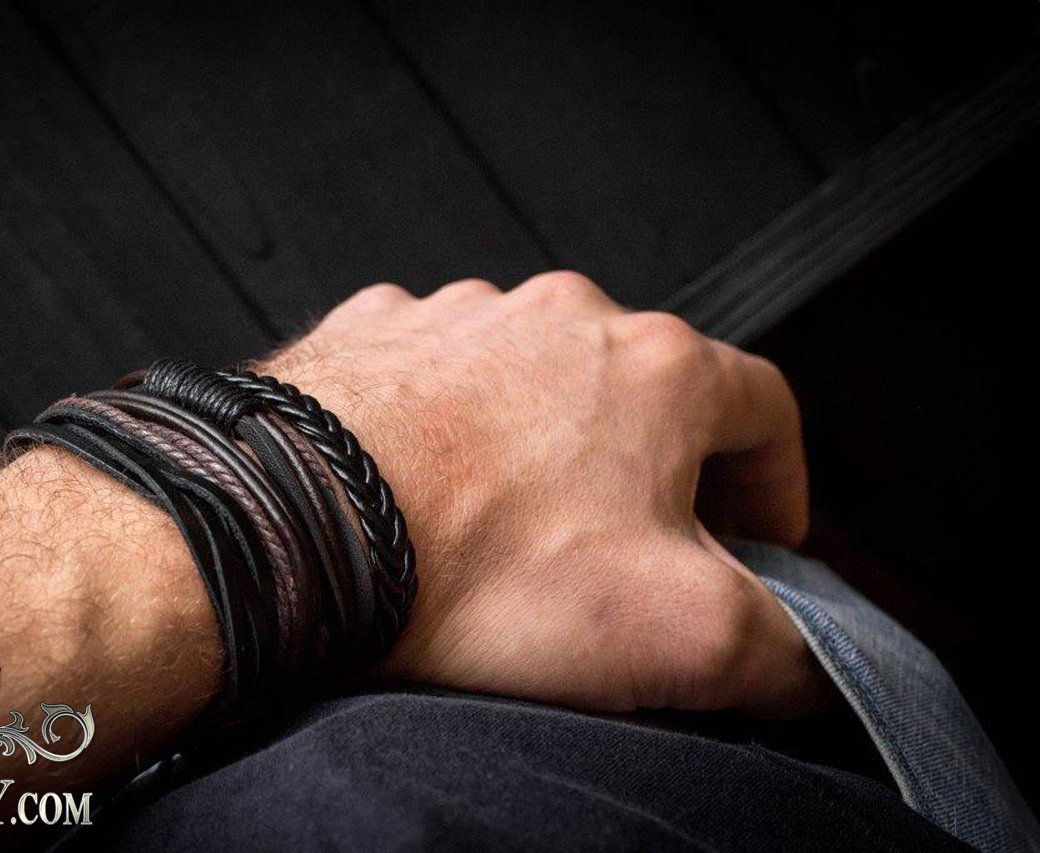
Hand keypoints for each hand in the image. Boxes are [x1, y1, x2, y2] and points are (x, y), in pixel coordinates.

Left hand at [260, 272, 827, 715]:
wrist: (293, 525)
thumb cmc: (482, 566)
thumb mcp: (679, 634)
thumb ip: (785, 648)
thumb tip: (812, 666)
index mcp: (656, 367)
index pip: (765, 410)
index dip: (779, 486)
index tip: (760, 544)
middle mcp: (560, 316)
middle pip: (646, 395)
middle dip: (656, 476)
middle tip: (634, 558)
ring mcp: (458, 316)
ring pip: (536, 384)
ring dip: (547, 450)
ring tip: (514, 534)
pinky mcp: (373, 336)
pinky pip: (437, 381)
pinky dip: (449, 432)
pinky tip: (428, 496)